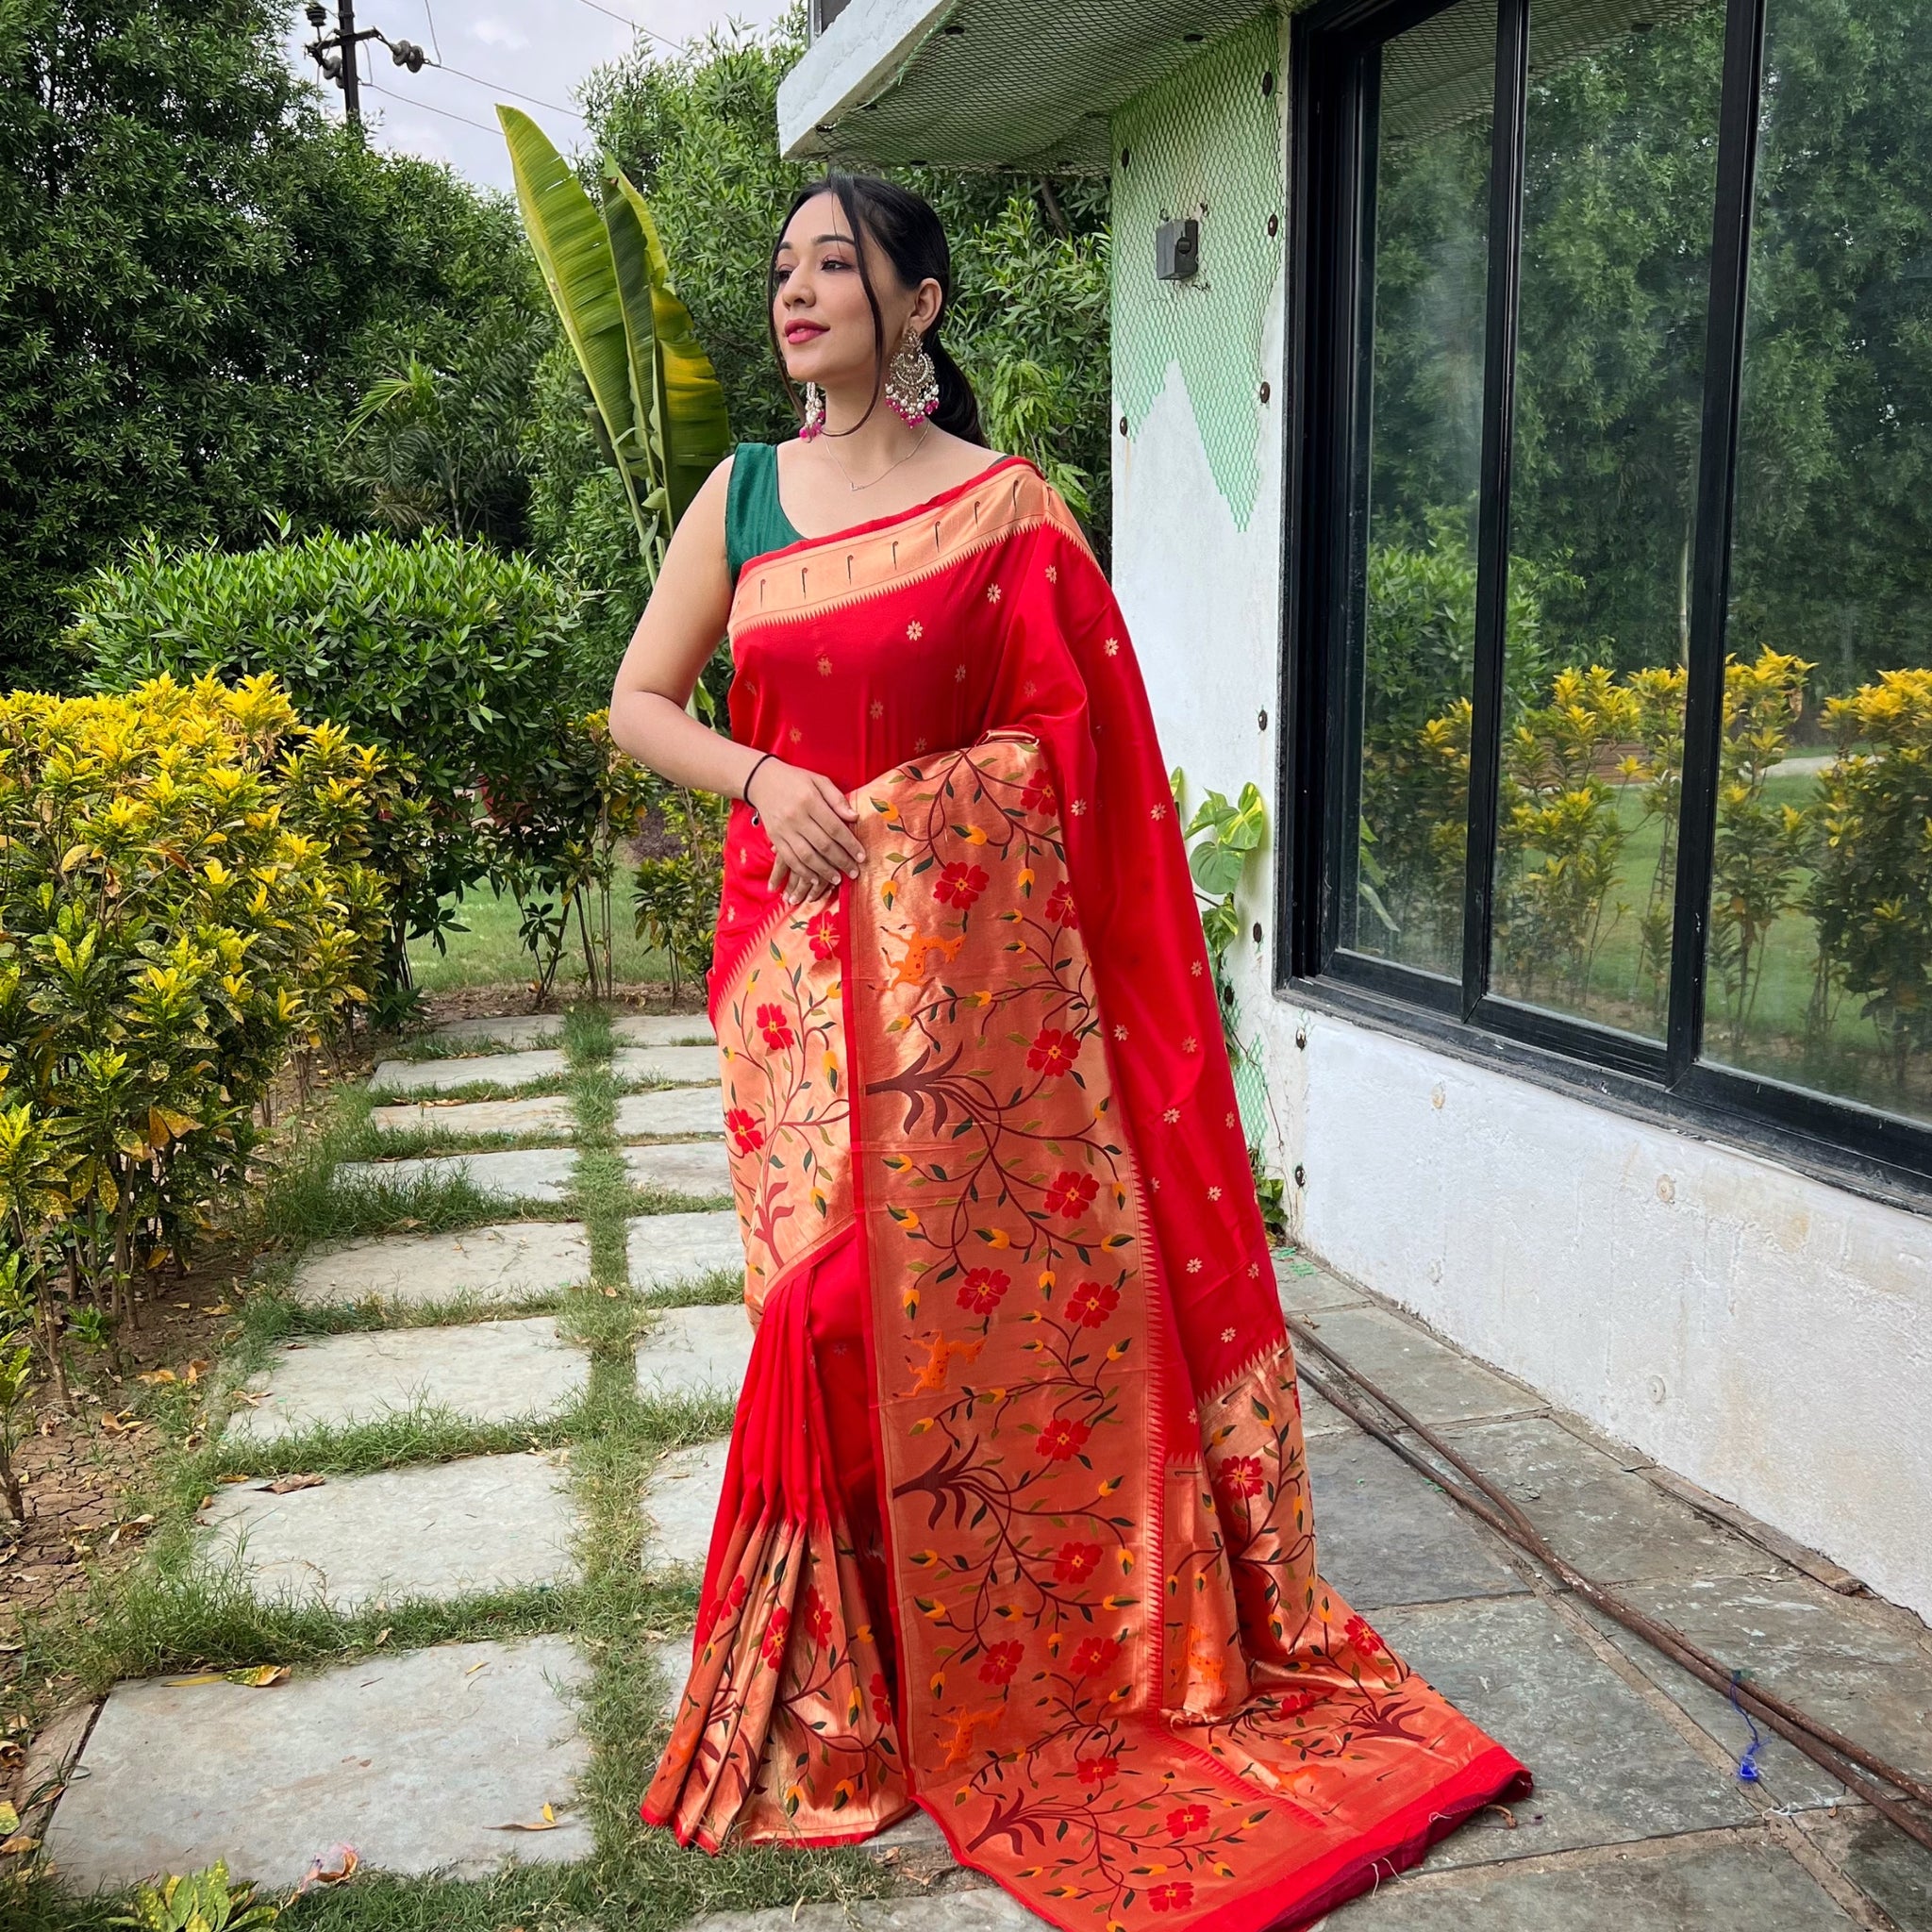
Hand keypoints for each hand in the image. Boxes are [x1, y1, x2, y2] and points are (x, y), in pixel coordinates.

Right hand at [746, 758, 863, 903]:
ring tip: (837, 879)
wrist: (762, 780)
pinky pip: (789, 859)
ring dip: (823, 871)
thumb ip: (837, 799)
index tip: (862, 857)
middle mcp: (796, 817)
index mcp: (810, 801)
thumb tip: (855, 818)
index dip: (850, 845)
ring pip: (806, 856)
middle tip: (854, 872)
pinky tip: (815, 879)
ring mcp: (783, 829)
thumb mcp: (819, 781)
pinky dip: (803, 872)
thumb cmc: (795, 780)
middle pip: (823, 845)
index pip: (835, 828)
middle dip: (841, 861)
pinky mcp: (774, 837)